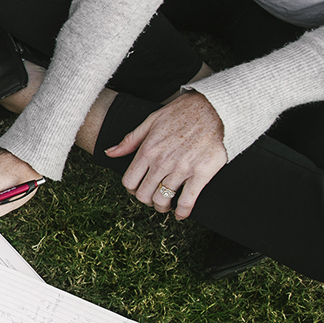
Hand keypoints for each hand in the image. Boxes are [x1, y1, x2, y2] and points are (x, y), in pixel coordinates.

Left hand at [105, 91, 225, 219]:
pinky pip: (187, 201)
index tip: (139, 189)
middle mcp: (162, 162)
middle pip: (143, 195)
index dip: (132, 189)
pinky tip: (180, 214)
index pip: (129, 182)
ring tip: (166, 205)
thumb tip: (109, 152)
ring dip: (162, 207)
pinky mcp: (201, 174)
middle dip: (146, 200)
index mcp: (148, 151)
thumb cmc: (181, 113)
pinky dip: (182, 212)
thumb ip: (130, 140)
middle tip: (153, 199)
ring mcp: (181, 169)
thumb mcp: (151, 121)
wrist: (214, 109)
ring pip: (162, 200)